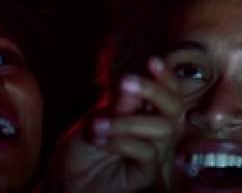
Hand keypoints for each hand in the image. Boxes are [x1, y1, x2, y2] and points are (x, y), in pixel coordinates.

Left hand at [49, 61, 182, 192]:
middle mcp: (157, 132)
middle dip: (153, 90)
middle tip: (125, 83)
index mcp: (148, 115)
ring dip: (126, 122)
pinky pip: (147, 152)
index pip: (169, 91)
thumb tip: (132, 84)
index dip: (165, 76)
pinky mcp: (148, 172)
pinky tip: (98, 141)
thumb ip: (118, 105)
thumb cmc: (82, 152)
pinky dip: (120, 142)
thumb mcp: (96, 120)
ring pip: (162, 128)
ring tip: (97, 125)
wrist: (67, 185)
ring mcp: (155, 152)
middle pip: (174, 106)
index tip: (152, 61)